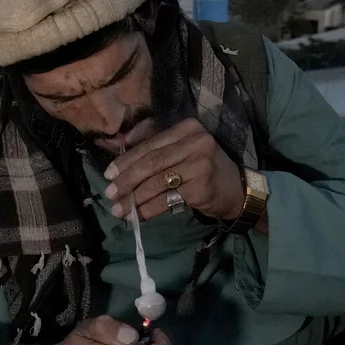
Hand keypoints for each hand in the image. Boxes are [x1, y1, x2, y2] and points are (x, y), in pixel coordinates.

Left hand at [102, 118, 242, 221]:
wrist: (236, 190)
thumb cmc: (203, 168)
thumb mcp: (182, 150)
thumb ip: (154, 145)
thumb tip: (117, 144)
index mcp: (187, 128)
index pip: (150, 145)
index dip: (126, 160)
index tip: (108, 174)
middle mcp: (196, 142)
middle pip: (152, 162)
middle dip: (127, 179)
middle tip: (109, 193)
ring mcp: (201, 164)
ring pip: (157, 182)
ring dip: (134, 198)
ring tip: (118, 209)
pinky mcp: (202, 187)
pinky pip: (167, 199)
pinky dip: (148, 209)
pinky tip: (136, 216)